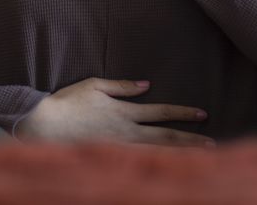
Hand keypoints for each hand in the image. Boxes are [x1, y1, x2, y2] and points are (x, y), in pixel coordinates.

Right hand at [14, 77, 213, 147]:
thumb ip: (122, 87)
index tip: (203, 113)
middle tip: (213, 144)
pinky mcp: (108, 161)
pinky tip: (168, 171)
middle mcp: (126, 133)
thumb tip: (146, 85)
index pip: (161, 112)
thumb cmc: (67, 103)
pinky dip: (156, 167)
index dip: (182, 113)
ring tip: (199, 160)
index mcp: (125, 112)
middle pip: (165, 138)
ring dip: (178, 156)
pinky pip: (137, 165)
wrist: (43, 125)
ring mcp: (118, 150)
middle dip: (190, 140)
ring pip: (155, 155)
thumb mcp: (95, 85)